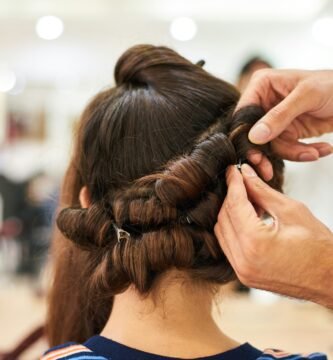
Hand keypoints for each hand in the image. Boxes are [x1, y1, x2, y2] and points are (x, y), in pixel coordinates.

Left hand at [214, 164, 332, 307]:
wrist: (330, 279)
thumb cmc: (319, 247)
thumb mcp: (291, 210)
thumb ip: (262, 191)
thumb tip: (245, 174)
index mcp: (255, 243)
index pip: (234, 205)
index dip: (234, 184)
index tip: (233, 170)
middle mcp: (243, 260)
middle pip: (224, 218)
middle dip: (231, 197)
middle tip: (243, 183)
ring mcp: (242, 271)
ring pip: (222, 232)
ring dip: (231, 213)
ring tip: (249, 201)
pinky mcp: (244, 275)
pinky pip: (228, 246)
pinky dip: (234, 229)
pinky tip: (248, 218)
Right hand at [239, 69, 332, 179]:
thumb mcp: (307, 96)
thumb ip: (279, 115)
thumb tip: (254, 136)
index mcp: (262, 85)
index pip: (243, 114)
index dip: (245, 136)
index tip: (254, 154)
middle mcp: (264, 102)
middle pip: (253, 134)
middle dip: (266, 153)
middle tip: (267, 170)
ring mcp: (274, 119)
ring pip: (271, 146)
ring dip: (294, 153)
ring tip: (315, 152)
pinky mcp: (286, 132)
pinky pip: (286, 149)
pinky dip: (303, 153)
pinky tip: (322, 149)